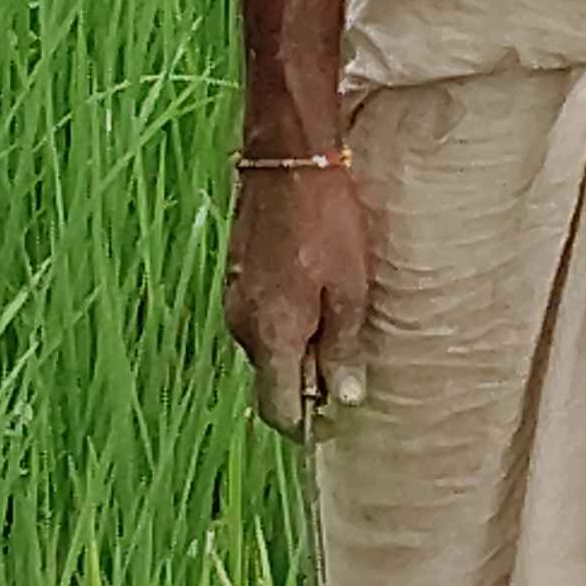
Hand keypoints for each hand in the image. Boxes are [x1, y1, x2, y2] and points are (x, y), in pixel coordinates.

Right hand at [224, 160, 372, 436]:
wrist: (287, 160)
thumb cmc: (327, 223)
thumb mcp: (351, 291)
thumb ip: (343, 349)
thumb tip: (343, 399)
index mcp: (273, 335)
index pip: (277, 409)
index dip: (305, 425)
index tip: (333, 421)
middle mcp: (243, 326)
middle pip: (270, 380)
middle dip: (304, 384)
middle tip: (346, 363)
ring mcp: (234, 300)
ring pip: (265, 348)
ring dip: (296, 349)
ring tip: (336, 319)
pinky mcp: (235, 278)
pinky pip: (259, 319)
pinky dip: (285, 322)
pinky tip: (315, 294)